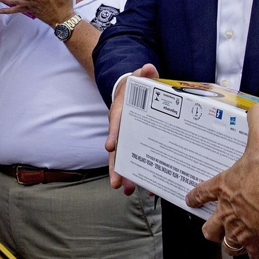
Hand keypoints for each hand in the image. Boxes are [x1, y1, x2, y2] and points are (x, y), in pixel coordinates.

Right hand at [105, 64, 157, 194]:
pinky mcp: (134, 145)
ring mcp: (126, 139)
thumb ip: (144, 73)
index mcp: (121, 112)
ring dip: (124, 175)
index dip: (113, 134)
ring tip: (127, 191)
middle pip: (116, 150)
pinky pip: (134, 160)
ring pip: (122, 159)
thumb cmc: (136, 87)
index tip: (111, 147)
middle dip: (115, 167)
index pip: (116, 123)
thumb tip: (148, 67)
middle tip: (116, 183)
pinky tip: (142, 187)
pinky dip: (137, 173)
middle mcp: (120, 129)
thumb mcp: (140, 77)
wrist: (132, 93)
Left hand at [188, 104, 258, 258]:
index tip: (190, 199)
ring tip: (236, 242)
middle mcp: (229, 214)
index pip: (202, 192)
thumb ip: (258, 122)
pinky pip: (256, 256)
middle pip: (210, 228)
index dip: (195, 196)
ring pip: (229, 245)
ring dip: (231, 244)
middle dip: (211, 229)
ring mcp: (242, 232)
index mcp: (225, 188)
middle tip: (213, 227)